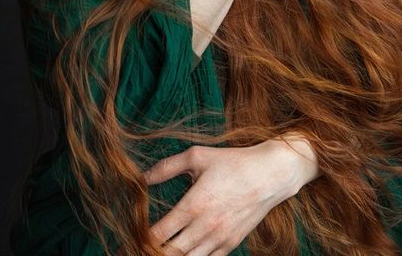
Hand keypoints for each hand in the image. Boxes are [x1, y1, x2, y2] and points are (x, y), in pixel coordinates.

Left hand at [139, 141, 300, 255]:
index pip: (158, 235)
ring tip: (161, 251)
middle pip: (169, 254)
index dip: (141, 240)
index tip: (131, 238)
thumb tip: (142, 178)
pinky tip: (185, 252)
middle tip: (140, 249)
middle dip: (152, 253)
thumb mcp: (198, 156)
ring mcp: (218, 239)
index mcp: (193, 205)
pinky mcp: (230, 245)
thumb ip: (167, 167)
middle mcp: (204, 227)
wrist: (270, 175)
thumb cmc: (233, 163)